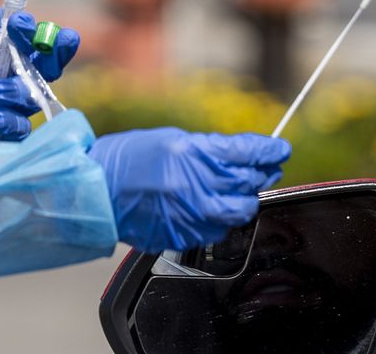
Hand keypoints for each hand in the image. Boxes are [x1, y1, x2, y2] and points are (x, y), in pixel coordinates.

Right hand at [89, 128, 290, 251]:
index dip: (267, 150)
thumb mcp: (172, 140)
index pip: (244, 152)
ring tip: (247, 191)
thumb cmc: (127, 160)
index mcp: (192, 154)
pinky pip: (217, 231)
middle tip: (270, 167)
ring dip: (247, 199)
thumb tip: (239, 156)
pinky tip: (220, 210)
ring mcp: (190, 213)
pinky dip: (224, 220)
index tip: (280, 149)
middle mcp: (195, 184)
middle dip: (263, 173)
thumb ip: (208, 150)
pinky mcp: (183, 234)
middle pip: (247, 181)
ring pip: (238, 211)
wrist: (95, 191)